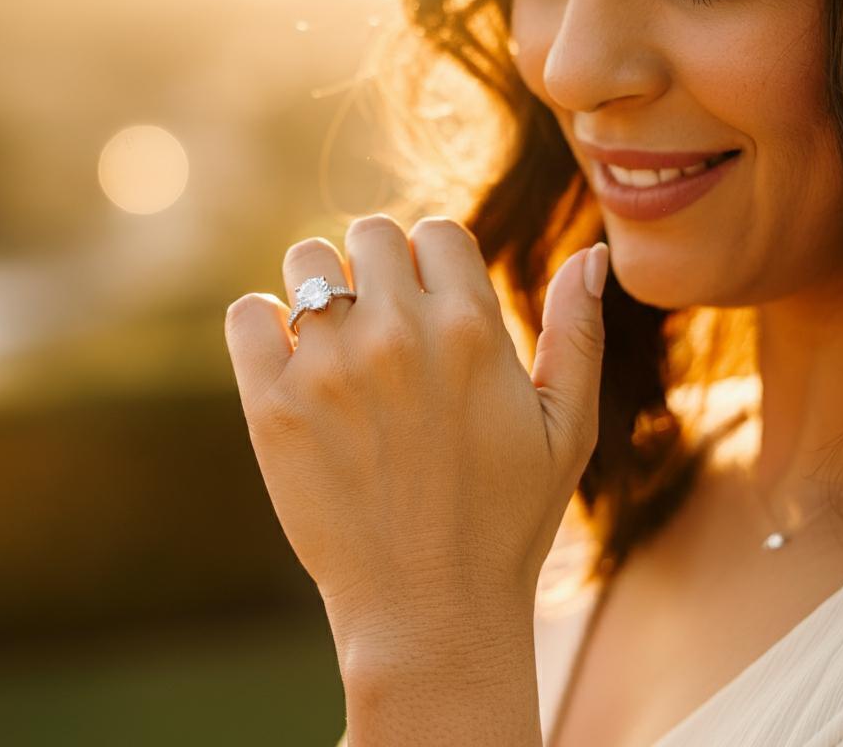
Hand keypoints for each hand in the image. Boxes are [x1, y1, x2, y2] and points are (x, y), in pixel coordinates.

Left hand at [224, 213, 608, 665]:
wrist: (431, 613)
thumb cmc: (508, 520)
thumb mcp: (569, 427)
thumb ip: (579, 332)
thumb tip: (594, 252)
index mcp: (472, 328)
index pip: (437, 230)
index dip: (436, 261)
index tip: (432, 305)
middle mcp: (398, 335)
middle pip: (371, 234)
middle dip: (381, 267)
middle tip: (385, 321)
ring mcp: (329, 369)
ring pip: (305, 261)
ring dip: (320, 287)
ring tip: (337, 340)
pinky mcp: (273, 408)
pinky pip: (248, 314)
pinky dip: (264, 325)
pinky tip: (291, 361)